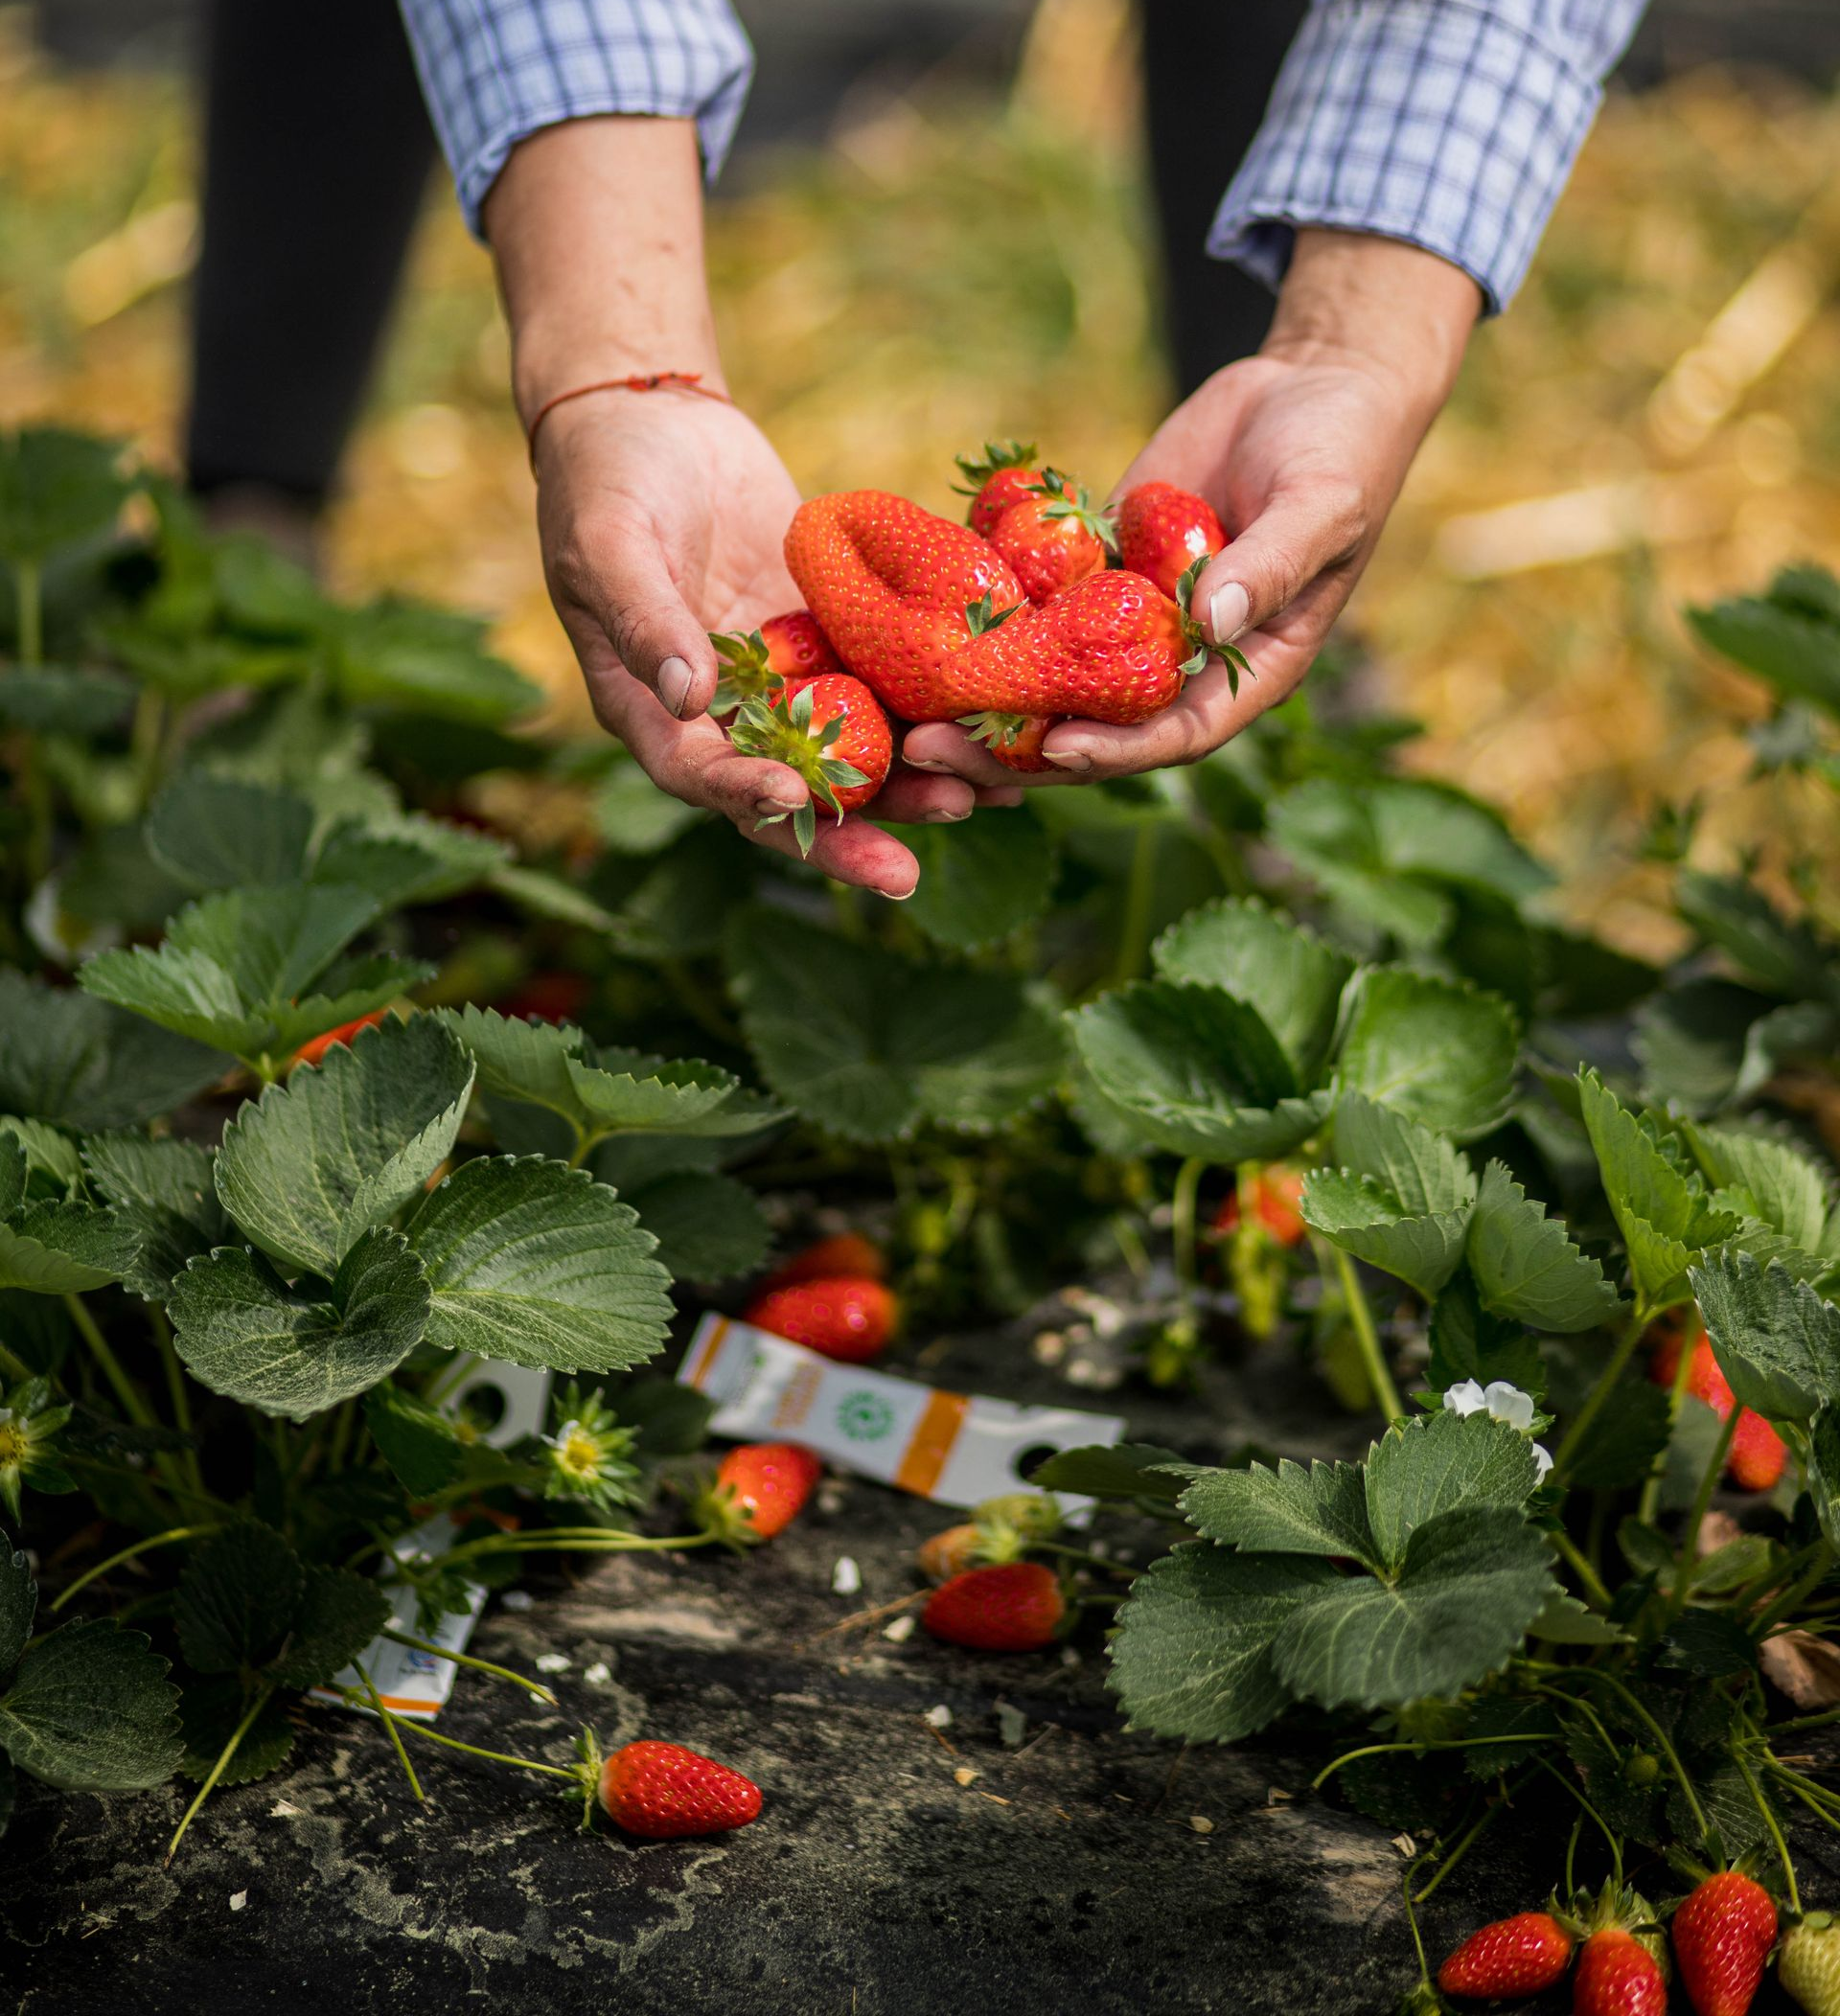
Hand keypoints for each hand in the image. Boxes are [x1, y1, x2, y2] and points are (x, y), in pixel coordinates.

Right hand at [535, 393, 1018, 897]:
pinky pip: (886, 688)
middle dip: (849, 835)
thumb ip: (645, 620)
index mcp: (654, 711)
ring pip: (852, 753)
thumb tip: (690, 697)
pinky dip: (934, 712)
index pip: (699, 774)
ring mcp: (786, 683)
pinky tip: (996, 730)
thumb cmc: (607, 481)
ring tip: (977, 801)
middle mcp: (726, 717)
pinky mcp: (833, 643)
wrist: (658, 420)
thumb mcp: (611, 544)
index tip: (793, 800)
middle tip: (905, 875)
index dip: (744, 796)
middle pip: (788, 796)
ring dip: (911, 785)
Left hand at [903, 230, 1480, 788]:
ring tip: (905, 705)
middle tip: (933, 749)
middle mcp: (1176, 659)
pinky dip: (979, 610)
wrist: (1312, 383)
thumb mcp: (1321, 505)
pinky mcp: (1093, 568)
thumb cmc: (1343, 452)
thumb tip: (1206, 624)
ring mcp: (1128, 616)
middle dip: (1012, 746)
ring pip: (1047, 675)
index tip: (1054, 750)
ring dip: (979, 696)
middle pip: (1089, 723)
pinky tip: (910, 617)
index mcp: (1243, 669)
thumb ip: (1268, 567)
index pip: (1172, 734)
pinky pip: (1033, 598)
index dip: (1114, 750)